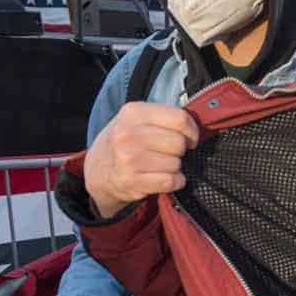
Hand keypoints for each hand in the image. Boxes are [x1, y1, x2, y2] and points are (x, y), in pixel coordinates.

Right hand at [84, 101, 199, 218]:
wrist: (98, 169)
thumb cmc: (126, 141)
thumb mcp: (137, 119)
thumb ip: (164, 117)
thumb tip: (197, 125)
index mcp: (133, 113)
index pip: (179, 118)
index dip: (191, 130)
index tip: (189, 137)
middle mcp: (128, 134)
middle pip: (179, 143)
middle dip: (180, 150)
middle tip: (169, 152)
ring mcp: (128, 159)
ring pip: (176, 164)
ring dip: (175, 167)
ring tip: (161, 165)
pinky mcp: (131, 181)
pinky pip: (170, 182)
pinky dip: (174, 182)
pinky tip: (164, 177)